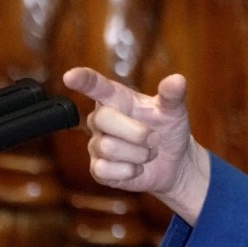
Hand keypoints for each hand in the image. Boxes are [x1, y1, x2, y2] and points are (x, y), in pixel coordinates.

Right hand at [63, 67, 209, 225]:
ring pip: (108, 147)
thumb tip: (177, 80)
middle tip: (155, 138)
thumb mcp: (175, 111)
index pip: (97, 86)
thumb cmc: (169, 130)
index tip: (70, 76)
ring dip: (139, 154)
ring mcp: (97, 144)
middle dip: (136, 131)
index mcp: (119, 99)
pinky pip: (106, 170)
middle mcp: (102, 119)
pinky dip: (130, 171)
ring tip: (149, 152)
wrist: (174, 162)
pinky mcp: (98, 169)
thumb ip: (173, 95)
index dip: (84, 80)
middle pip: (103, 118)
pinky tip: (137, 167)